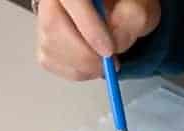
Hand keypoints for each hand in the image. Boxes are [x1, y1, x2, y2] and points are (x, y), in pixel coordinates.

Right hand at [36, 0, 159, 80]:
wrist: (117, 11)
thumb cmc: (125, 6)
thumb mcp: (139, 7)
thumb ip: (132, 18)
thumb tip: (116, 41)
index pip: (72, 0)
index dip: (89, 28)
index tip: (108, 51)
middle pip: (53, 26)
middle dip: (85, 55)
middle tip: (110, 63)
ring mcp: (44, 18)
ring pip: (50, 47)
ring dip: (83, 66)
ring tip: (105, 63)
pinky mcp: (44, 40)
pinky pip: (51, 62)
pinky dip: (76, 71)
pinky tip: (91, 65)